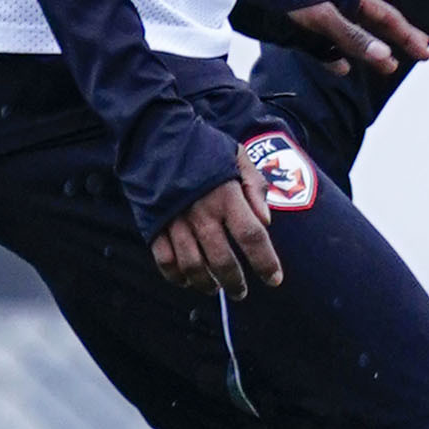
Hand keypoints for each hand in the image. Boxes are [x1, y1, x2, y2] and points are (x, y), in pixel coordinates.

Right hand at [152, 144, 287, 297]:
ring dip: (207, 284)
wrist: (155, 135)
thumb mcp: (237, 156)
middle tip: (242, 293)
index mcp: (226, 196)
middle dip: (235, 282)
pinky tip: (187, 281)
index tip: (275, 279)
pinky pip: (165, 262)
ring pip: (193, 267)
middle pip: (223, 260)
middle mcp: (201, 214)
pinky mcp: (154, 226)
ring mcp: (175, 222)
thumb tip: (266, 221)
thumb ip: (255, 187)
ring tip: (216, 288)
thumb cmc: (203, 147)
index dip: (265, 262)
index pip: (252, 237)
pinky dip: (177, 277)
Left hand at [290, 0, 428, 80]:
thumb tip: (386, 58)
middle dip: (398, 41)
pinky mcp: (302, 31)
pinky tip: (343, 69)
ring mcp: (320, 19)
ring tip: (389, 67)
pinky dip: (335, 59)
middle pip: (375, 27)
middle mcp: (338, 4)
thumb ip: (353, 39)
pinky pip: (325, 48)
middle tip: (422, 53)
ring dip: (370, 53)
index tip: (426, 52)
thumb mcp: (322, 19)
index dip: (408, 35)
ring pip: (352, 39)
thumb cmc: (284, 0)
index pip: (387, 18)